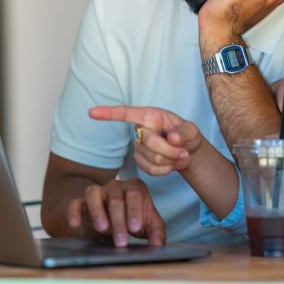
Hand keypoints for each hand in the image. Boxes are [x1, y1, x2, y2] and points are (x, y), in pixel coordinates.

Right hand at [66, 178, 165, 246]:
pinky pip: (76, 203)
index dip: (135, 211)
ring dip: (98, 211)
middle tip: (121, 241)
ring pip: (95, 194)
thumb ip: (156, 232)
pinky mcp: (82, 202)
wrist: (110, 217)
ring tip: (102, 228)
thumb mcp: (147, 224)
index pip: (135, 195)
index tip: (135, 228)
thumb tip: (158, 246)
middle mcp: (116, 186)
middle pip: (116, 199)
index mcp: (135, 188)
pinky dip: (75, 212)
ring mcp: (98, 192)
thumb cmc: (132, 218)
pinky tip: (76, 224)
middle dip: (119, 221)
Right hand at [89, 105, 203, 175]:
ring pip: (152, 159)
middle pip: (150, 143)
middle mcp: (141, 130)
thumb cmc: (187, 136)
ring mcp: (138, 148)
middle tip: (183, 150)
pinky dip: (166, 170)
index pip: (126, 113)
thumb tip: (172, 137)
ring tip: (180, 155)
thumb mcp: (192, 130)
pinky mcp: (140, 163)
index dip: (108, 113)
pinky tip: (172, 164)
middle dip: (170, 150)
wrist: (188, 152)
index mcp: (149, 116)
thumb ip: (185, 132)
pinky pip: (152, 170)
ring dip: (171, 160)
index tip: (91, 112)